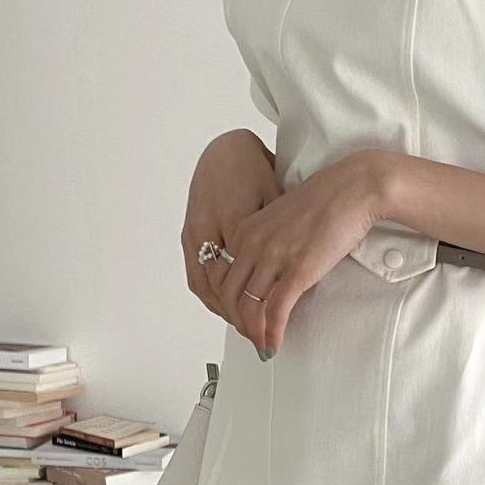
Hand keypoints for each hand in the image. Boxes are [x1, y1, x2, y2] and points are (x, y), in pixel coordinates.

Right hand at [181, 130, 277, 319]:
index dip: (255, 309)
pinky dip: (215, 294)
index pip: (240, 282)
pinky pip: (200, 275)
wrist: (225, 150)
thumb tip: (293, 271)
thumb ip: (277, 237)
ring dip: (226, 309)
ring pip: (207, 287)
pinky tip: (230, 304)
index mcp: (229, 226)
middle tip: (259, 335)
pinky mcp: (192, 235)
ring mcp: (195, 235)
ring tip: (246, 325)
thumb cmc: (249, 172)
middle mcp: (206, 234)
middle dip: (240, 317)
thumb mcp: (271, 202)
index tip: (270, 326)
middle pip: (221, 291)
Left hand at [205, 149, 390, 356]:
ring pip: (249, 308)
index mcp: (247, 229)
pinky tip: (275, 343)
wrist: (352, 189)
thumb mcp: (285, 217)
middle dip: (237, 322)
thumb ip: (273, 240)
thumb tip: (275, 265)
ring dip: (254, 333)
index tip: (239, 315)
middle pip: (230, 296)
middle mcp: (253, 244)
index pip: (223, 275)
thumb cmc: (328, 200)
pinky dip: (272, 333)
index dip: (228, 302)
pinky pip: (276, 311)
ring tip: (262, 346)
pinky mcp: (296, 271)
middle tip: (250, 336)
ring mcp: (273, 258)